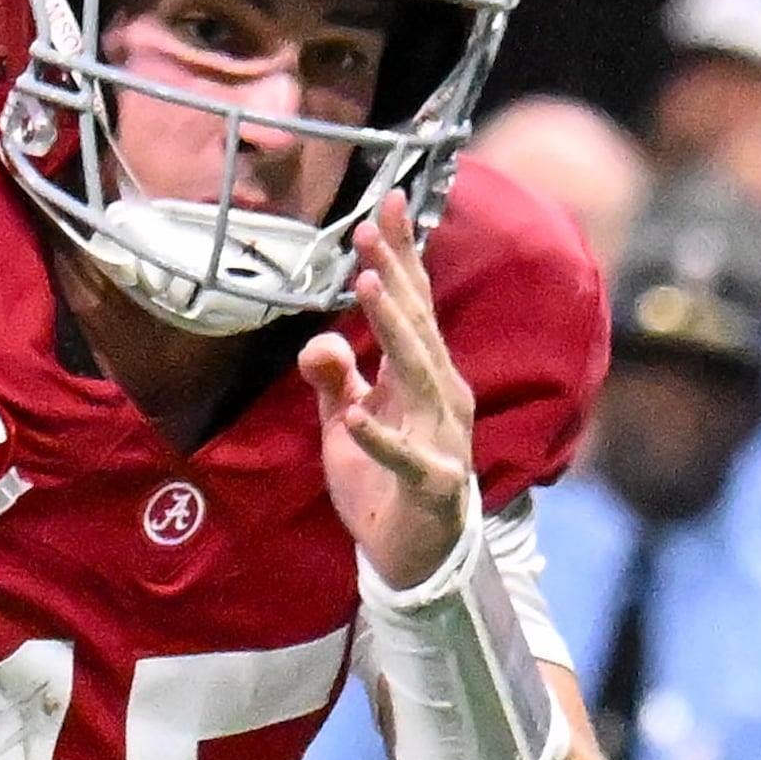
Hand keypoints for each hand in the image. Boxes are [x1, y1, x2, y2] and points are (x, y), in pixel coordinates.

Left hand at [296, 200, 476, 590]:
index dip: (399, 256)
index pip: (412, 305)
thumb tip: (319, 339)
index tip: (384, 203)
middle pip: (417, 326)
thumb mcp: (347, 421)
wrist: (415, 556)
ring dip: (394, 331)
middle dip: (394, 276)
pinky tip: (358, 414)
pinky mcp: (431, 484)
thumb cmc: (383, 480)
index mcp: (421, 376)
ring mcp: (442, 439)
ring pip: (419, 376)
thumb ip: (333, 378)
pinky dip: (381, 436)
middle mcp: (441, 397)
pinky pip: (403, 456)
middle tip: (369, 228)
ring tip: (365, 287)